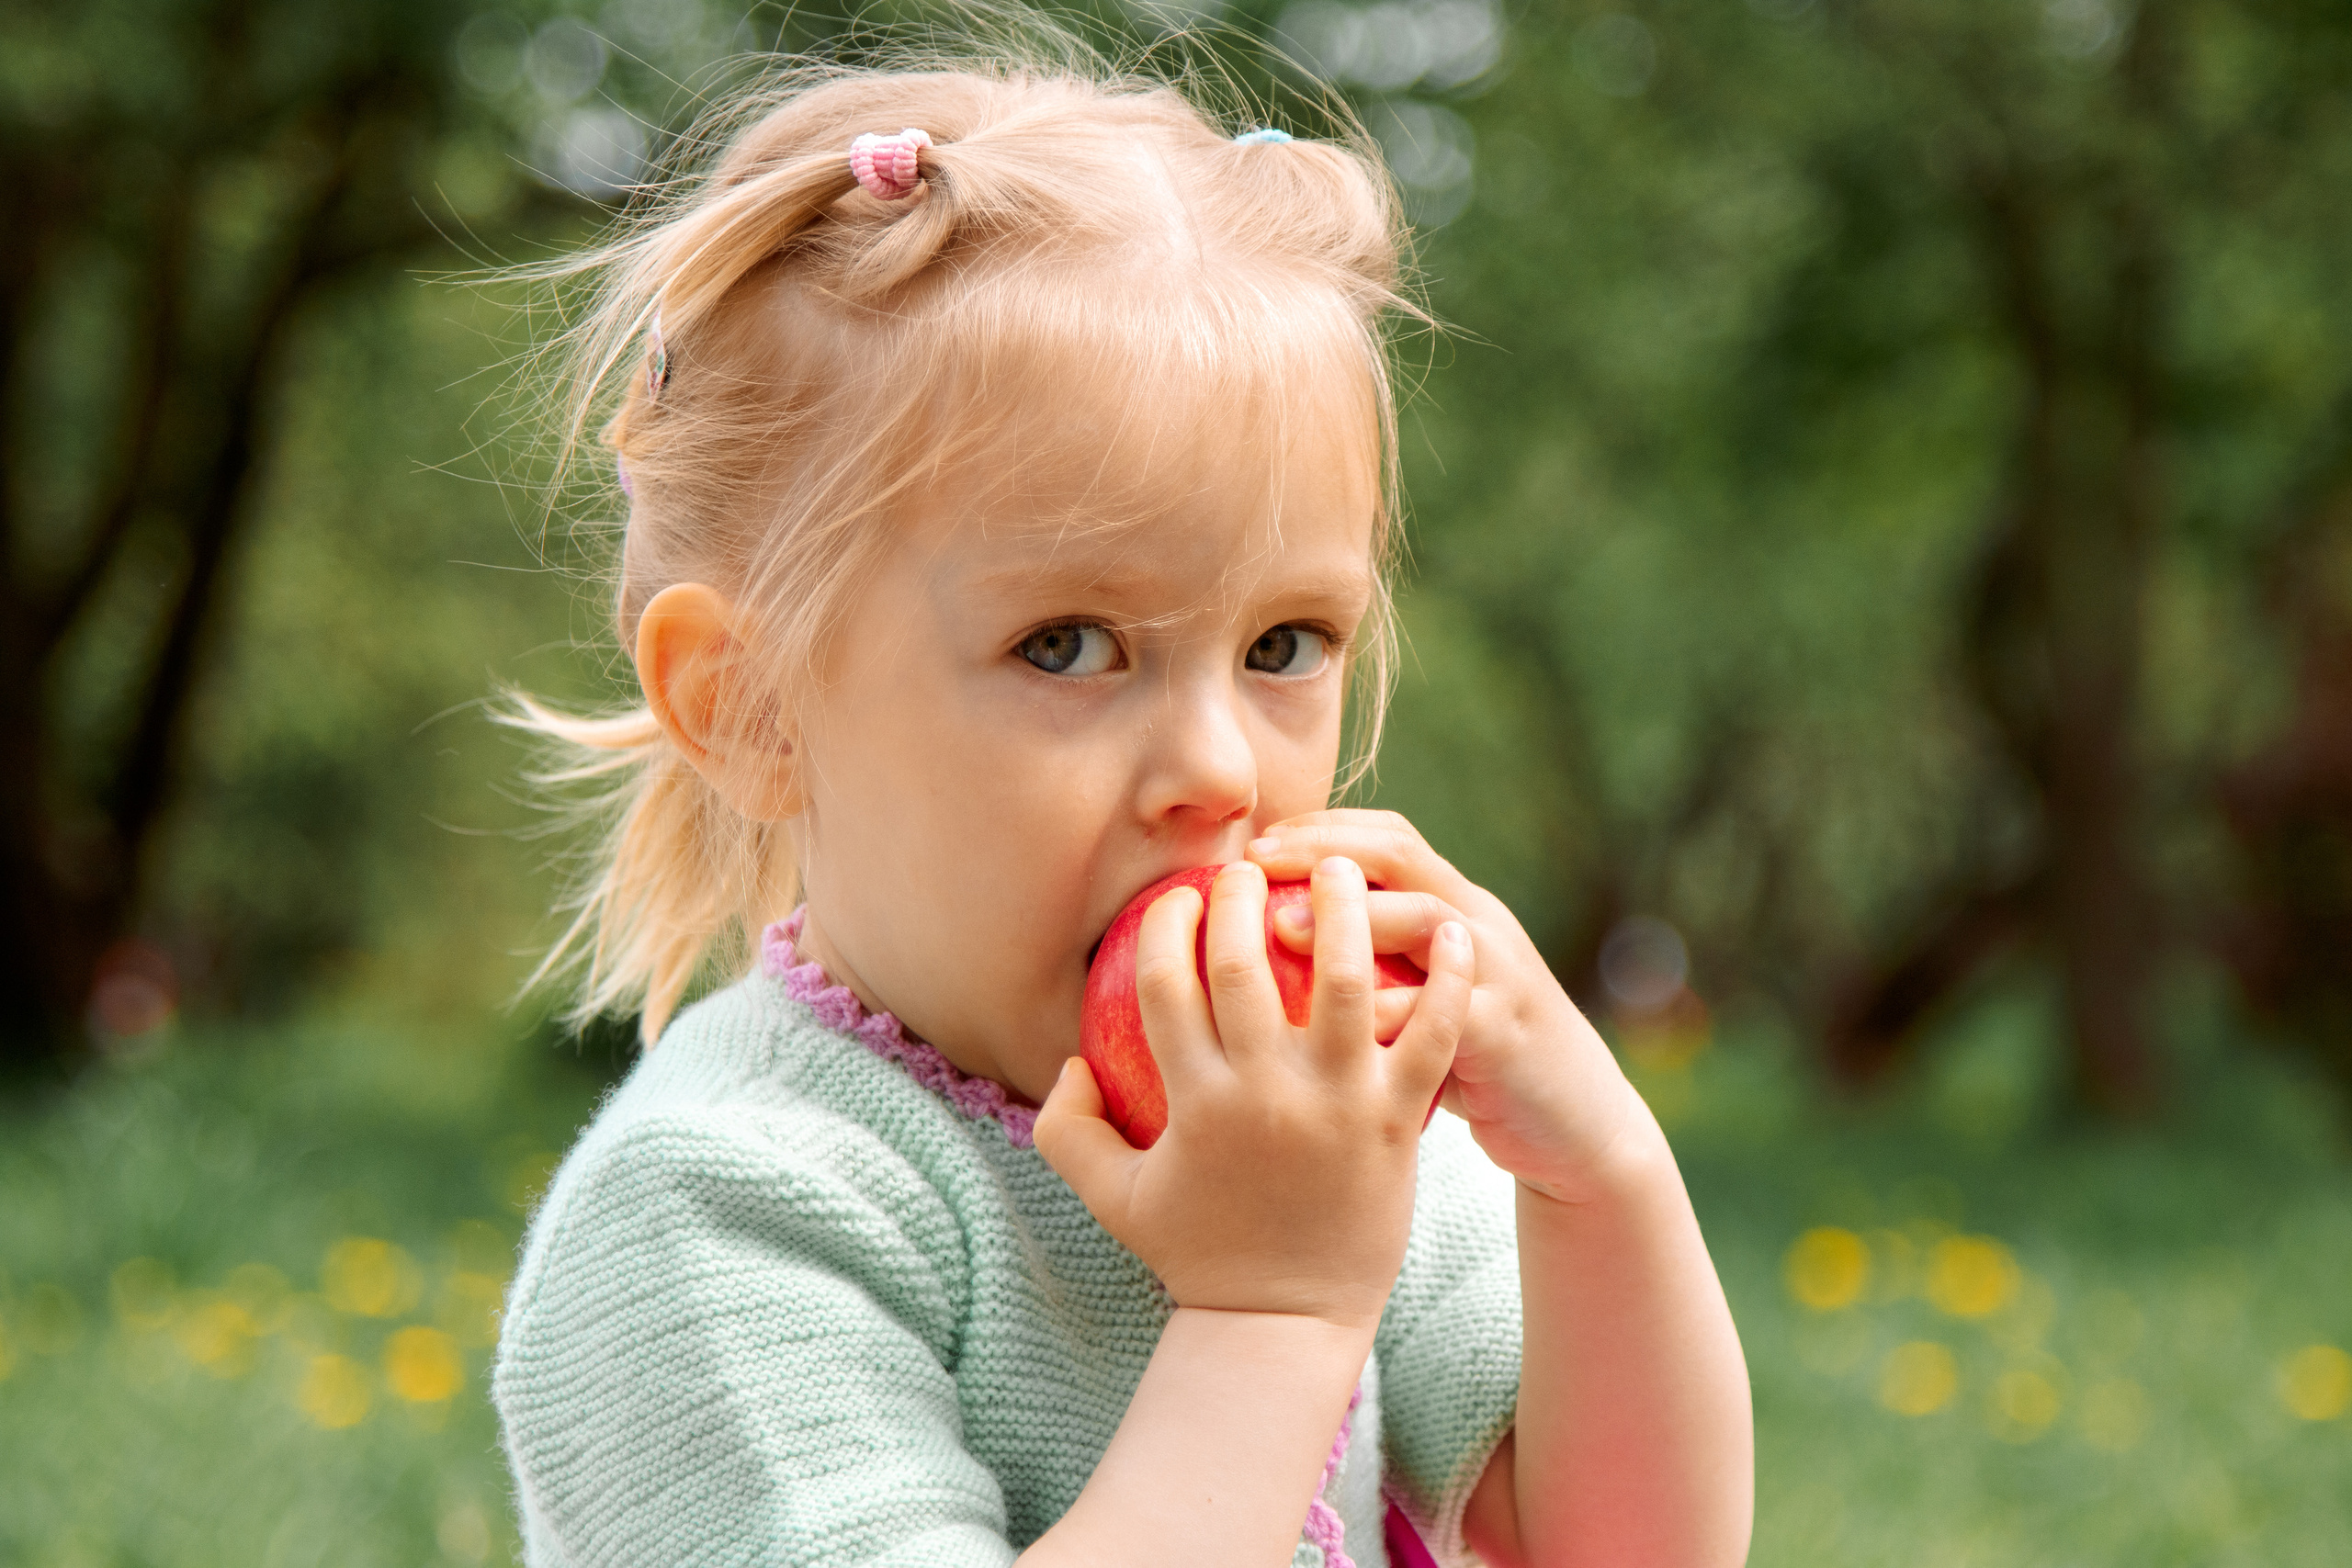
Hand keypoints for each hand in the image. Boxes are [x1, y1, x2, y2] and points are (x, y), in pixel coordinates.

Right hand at [1035, 857, 1472, 1329]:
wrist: (1286, 1322)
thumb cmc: (1198, 1254)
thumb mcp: (1113, 1198)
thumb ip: (1068, 1129)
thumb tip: (1069, 1059)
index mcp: (1195, 1102)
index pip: (1166, 985)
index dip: (1165, 927)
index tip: (1178, 898)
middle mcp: (1263, 1094)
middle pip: (1243, 967)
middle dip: (1239, 899)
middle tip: (1246, 867)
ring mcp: (1335, 1105)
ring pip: (1341, 981)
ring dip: (1339, 911)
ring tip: (1337, 865)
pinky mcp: (1394, 1121)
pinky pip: (1427, 1036)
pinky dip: (1442, 980)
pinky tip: (1448, 931)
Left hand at [1248, 811, 1653, 1204]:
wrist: (1578, 1122)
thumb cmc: (1478, 1059)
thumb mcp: (1429, 995)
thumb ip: (1380, 963)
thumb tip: (1272, 945)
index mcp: (1458, 909)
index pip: (1389, 838)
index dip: (1321, 828)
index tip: (1256, 841)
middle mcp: (1479, 927)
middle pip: (1401, 858)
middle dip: (1322, 850)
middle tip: (1254, 862)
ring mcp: (1497, 976)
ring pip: (1426, 917)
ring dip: (1349, 915)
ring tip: (1279, 926)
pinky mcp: (1504, 1035)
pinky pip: (1442, 1011)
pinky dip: (1387, 1011)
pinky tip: (1328, 1018)